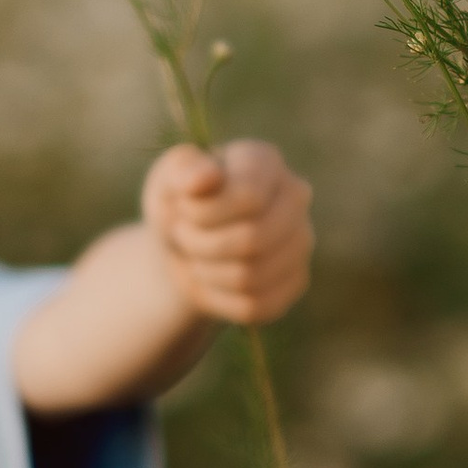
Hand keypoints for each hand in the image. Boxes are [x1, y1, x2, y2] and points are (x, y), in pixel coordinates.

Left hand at [140, 139, 313, 327]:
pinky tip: (212, 280)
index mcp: (265, 161)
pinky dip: (220, 298)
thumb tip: (205, 178)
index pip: (247, 197)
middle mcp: (295, 196)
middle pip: (254, 239)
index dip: (203, 213)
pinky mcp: (296, 281)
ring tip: (196, 256)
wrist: (183, 246)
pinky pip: (256, 305)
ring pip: (251, 276)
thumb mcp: (166, 181)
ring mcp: (301, 240)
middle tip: (183, 237)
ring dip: (206, 272)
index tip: (181, 208)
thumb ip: (181, 172)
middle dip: (201, 245)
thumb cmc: (178, 204)